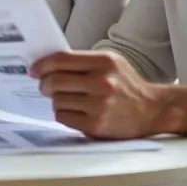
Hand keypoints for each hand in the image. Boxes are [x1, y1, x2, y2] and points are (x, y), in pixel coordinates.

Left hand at [31, 50, 165, 138]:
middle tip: (44, 87)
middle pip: (55, 81)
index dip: (42, 65)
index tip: (33, 70)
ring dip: (56, 101)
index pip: (61, 60)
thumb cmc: (127, 85)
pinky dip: (64, 114)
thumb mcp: (111, 63)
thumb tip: (49, 65)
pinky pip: (64, 117)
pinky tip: (74, 111)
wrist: (153, 110)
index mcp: (104, 61)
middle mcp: (102, 82)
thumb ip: (84, 62)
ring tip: (66, 99)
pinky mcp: (96, 125)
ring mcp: (99, 105)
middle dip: (44, 85)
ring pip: (57, 101)